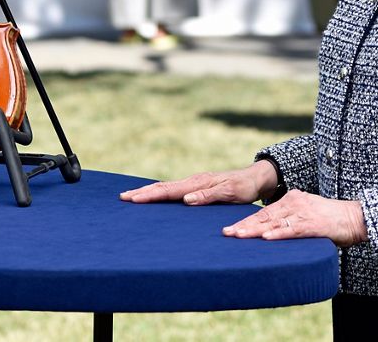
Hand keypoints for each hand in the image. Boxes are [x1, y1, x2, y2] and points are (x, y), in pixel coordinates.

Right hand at [120, 161, 276, 205]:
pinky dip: (158, 192)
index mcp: (197, 183)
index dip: (149, 195)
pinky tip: (152, 196)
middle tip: (122, 197)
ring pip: (165, 187)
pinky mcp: (195, 187)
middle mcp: (192, 181)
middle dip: (141, 192)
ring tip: (130, 196)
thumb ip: (208, 196)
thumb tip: (185, 199)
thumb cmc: (244, 188)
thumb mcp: (230, 193)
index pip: (168, 190)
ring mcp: (192, 183)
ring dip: (147, 192)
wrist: (254, 178)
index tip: (132, 199)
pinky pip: (172, 189)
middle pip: (162, 187)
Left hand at [222, 190, 367, 247]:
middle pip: (263, 216)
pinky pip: (292, 230)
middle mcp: (294, 203)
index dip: (246, 221)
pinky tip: (266, 238)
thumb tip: (272, 232)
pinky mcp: (313, 224)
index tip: (230, 228)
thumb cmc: (331, 220)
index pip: (264, 212)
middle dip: (243, 225)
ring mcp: (303, 213)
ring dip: (254, 230)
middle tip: (226, 233)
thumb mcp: (306, 216)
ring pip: (274, 222)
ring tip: (238, 235)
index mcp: (291, 200)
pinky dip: (278, 234)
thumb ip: (290, 221)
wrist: (357, 217)